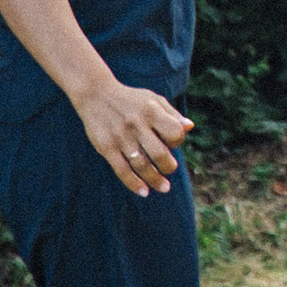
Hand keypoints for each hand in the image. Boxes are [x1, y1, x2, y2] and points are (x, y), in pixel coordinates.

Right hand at [75, 76, 190, 197]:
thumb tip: (190, 127)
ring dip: (155, 180)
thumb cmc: (130, 99)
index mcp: (152, 111)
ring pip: (141, 165)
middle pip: (159, 153)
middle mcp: (137, 125)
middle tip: (170, 170)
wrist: (96, 95)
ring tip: (163, 187)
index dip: (178, 141)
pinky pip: (122, 170)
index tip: (172, 144)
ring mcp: (121, 137)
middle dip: (169, 166)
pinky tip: (144, 191)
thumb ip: (172, 114)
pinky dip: (134, 183)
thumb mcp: (153, 100)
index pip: (174, 133)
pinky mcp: (106, 147)